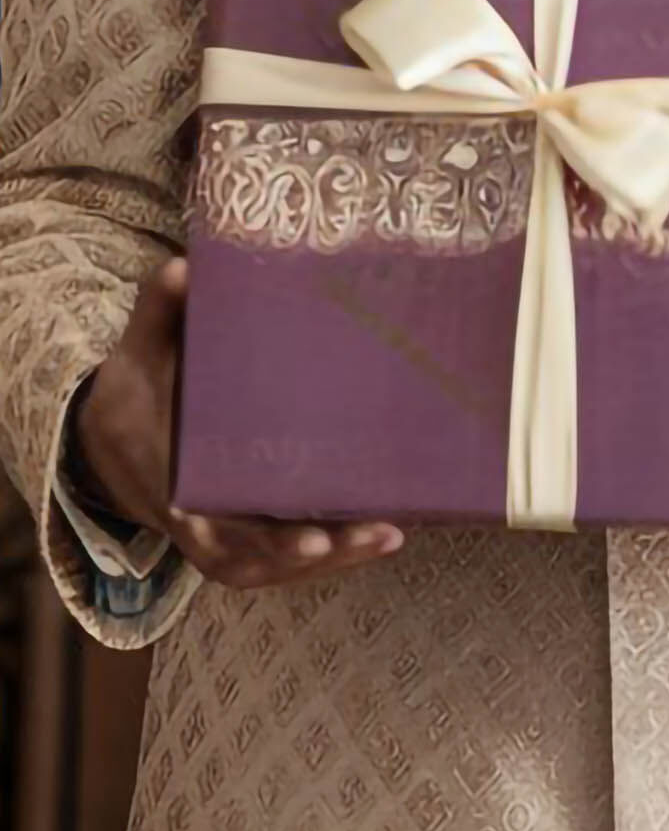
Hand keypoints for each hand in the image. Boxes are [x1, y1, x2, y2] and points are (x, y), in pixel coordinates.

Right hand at [71, 258, 403, 588]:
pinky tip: (387, 535)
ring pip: (269, 564)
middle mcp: (190, 519)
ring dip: (327, 559)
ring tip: (386, 535)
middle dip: (288, 552)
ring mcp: (221, 534)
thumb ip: (159, 313)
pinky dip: (334, 555)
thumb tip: (183, 265)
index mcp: (159, 476)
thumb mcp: (138, 354)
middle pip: (238, 553)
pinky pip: (286, 558)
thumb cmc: (140, 390)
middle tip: (335, 540)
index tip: (275, 534)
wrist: (119, 441)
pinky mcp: (250, 535)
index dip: (223, 529)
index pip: (191, 516)